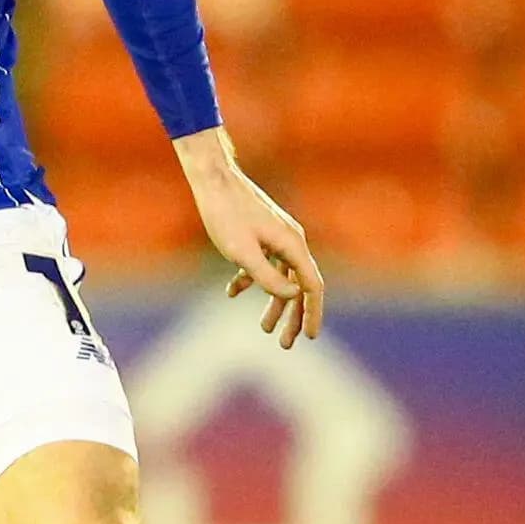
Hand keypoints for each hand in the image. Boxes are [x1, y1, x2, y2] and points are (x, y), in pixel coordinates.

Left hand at [175, 128, 323, 348]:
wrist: (212, 180)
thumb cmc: (225, 214)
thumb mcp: (242, 252)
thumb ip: (267, 276)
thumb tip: (292, 296)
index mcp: (292, 244)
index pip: (312, 286)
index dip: (312, 313)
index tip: (309, 337)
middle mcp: (291, 240)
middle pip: (299, 285)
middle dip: (293, 316)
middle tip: (285, 343)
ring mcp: (276, 237)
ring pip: (282, 277)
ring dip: (274, 302)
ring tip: (265, 328)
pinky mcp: (260, 234)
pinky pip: (264, 264)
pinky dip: (252, 280)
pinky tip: (232, 291)